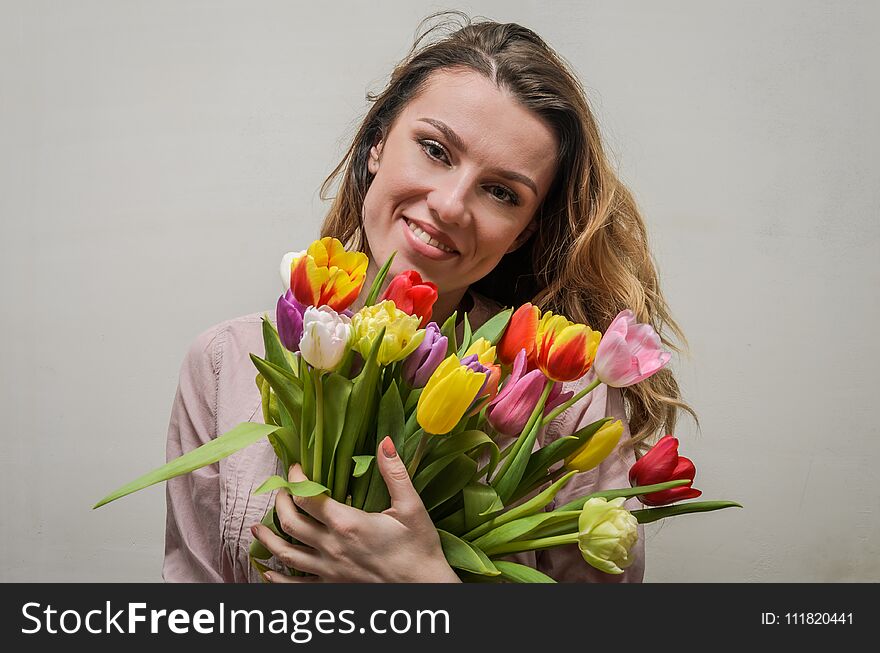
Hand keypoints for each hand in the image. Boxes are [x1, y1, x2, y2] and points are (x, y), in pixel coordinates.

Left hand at [251, 436, 460, 582]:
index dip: (296, 479)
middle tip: (280, 489)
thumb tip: (385, 441)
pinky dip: (277, 579)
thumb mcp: (412, 506)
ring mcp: (329, 570)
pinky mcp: (332, 587)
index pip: (307, 496)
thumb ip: (395, 472)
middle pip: (290, 522)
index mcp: (348, 523)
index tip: (296, 467)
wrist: (424, 589)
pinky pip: (295, 586)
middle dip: (279, 502)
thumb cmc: (419, 548)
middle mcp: (331, 547)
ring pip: (286, 553)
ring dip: (268, 538)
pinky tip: (268, 572)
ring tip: (257, 526)